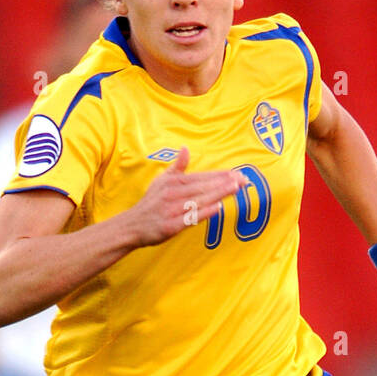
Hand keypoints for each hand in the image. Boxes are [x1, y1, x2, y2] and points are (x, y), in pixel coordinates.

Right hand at [128, 147, 248, 247]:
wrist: (132, 225)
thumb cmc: (150, 203)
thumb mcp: (161, 181)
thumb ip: (177, 167)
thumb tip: (185, 149)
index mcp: (174, 182)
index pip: (202, 177)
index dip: (220, 175)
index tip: (238, 174)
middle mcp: (173, 194)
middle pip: (203, 187)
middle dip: (224, 183)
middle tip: (244, 180)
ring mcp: (172, 210)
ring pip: (199, 200)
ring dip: (218, 193)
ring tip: (236, 188)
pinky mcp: (170, 226)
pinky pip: (189, 218)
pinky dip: (203, 212)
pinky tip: (217, 207)